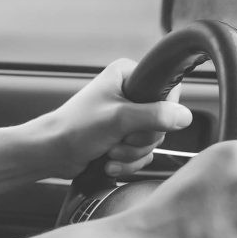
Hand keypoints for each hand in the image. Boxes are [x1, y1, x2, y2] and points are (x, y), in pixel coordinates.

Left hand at [41, 59, 192, 178]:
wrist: (52, 153)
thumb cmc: (74, 129)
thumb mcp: (118, 119)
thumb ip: (154, 115)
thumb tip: (185, 116)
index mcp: (127, 74)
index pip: (169, 90)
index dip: (162, 112)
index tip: (142, 122)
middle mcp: (129, 92)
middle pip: (162, 120)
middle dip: (140, 139)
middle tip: (118, 139)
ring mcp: (127, 116)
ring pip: (153, 140)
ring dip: (132, 153)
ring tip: (110, 152)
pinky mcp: (123, 136)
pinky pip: (142, 153)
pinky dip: (128, 162)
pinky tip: (109, 163)